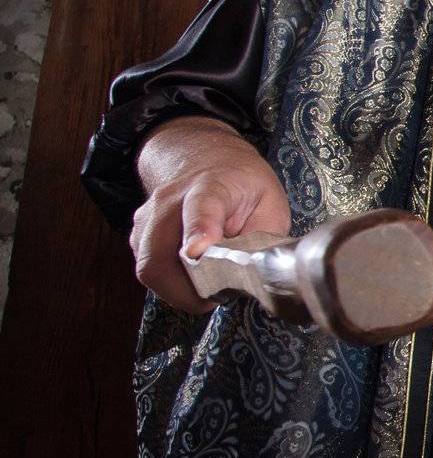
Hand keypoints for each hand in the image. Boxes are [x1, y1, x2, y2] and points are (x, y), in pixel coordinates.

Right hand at [131, 117, 290, 311]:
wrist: (207, 161)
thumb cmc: (243, 187)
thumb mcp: (269, 203)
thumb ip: (261, 237)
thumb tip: (253, 274)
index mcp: (211, 186)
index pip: (201, 207)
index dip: (199, 230)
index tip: (198, 251)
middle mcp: (170, 200)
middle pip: (160, 253)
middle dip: (187, 288)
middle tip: (218, 296)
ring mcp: (148, 217)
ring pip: (150, 268)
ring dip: (179, 290)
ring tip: (210, 288)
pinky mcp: (138, 235)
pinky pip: (148, 270)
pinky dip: (171, 285)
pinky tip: (194, 280)